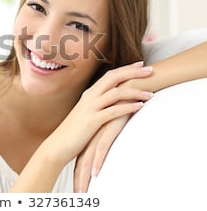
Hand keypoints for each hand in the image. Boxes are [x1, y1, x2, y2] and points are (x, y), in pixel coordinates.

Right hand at [73, 66, 153, 192]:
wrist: (58, 146)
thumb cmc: (74, 132)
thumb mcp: (86, 114)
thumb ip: (98, 107)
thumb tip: (113, 104)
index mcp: (89, 94)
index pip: (110, 75)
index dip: (126, 69)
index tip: (141, 65)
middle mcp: (90, 97)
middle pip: (114, 78)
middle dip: (133, 72)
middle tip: (151, 70)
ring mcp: (90, 108)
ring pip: (116, 93)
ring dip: (135, 91)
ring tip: (151, 94)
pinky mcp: (92, 121)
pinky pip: (113, 111)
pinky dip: (128, 107)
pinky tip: (140, 107)